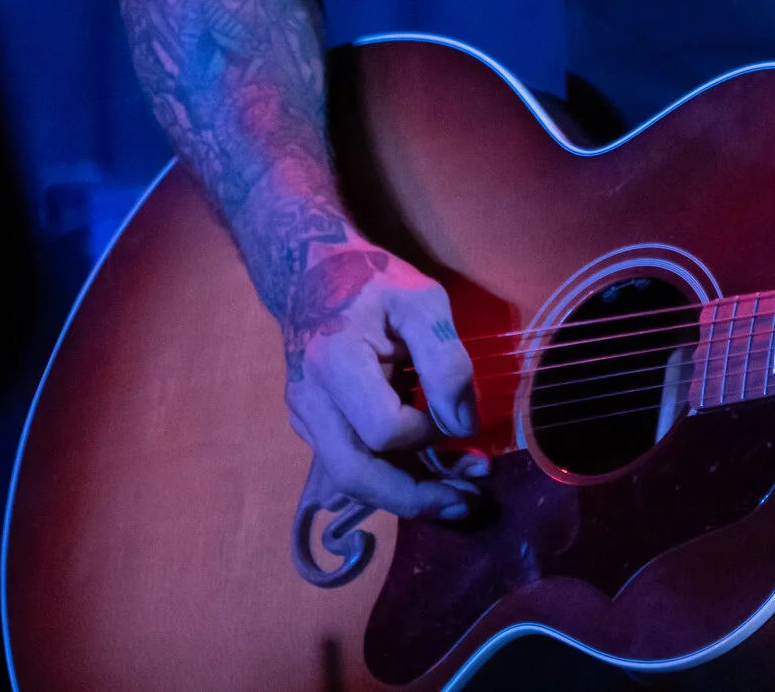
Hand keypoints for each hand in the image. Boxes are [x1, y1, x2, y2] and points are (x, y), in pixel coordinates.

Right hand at [280, 234, 486, 519]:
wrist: (308, 273)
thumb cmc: (371, 280)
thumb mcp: (421, 301)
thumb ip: (445, 360)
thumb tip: (463, 425)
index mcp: (335, 364)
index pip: (383, 430)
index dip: (428, 433)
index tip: (458, 416)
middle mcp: (312, 402)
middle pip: (357, 475)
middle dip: (415, 498)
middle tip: (468, 500)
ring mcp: (306, 419)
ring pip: (352, 480)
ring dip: (406, 494)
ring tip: (459, 495)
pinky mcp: (313, 427)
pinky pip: (351, 464)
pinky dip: (391, 476)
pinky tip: (430, 472)